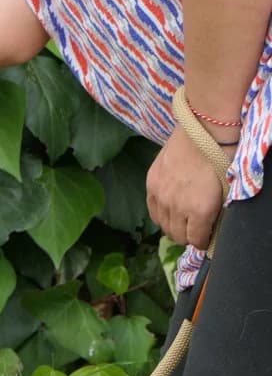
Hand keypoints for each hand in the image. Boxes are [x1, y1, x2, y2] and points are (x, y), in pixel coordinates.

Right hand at [146, 124, 231, 248]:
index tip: (206, 238)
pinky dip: (160, 214)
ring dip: (172, 226)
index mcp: (199, 211)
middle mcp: (176, 207)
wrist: (202, 134)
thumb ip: (213, 214)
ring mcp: (160, 195)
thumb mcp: (224, 194)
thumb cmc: (220, 162)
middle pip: (177, 235)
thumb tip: (208, 227)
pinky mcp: (150, 184)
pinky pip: (152, 210)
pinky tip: (168, 210)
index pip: (195, 240)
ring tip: (181, 221)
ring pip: (162, 225)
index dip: (202, 242)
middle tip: (194, 230)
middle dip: (187, 236)